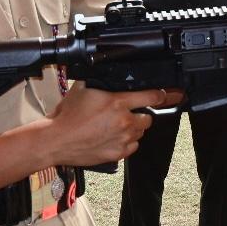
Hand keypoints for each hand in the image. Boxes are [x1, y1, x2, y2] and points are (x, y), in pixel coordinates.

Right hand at [44, 84, 182, 164]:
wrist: (56, 140)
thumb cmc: (67, 115)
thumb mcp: (84, 88)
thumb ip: (100, 80)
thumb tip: (108, 71)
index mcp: (118, 102)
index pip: (152, 97)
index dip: (164, 95)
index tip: (170, 95)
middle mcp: (124, 121)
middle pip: (149, 117)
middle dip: (142, 114)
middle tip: (128, 113)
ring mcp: (122, 139)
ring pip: (140, 132)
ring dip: (133, 129)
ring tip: (116, 126)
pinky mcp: (117, 154)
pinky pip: (132, 147)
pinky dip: (127, 143)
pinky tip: (113, 138)